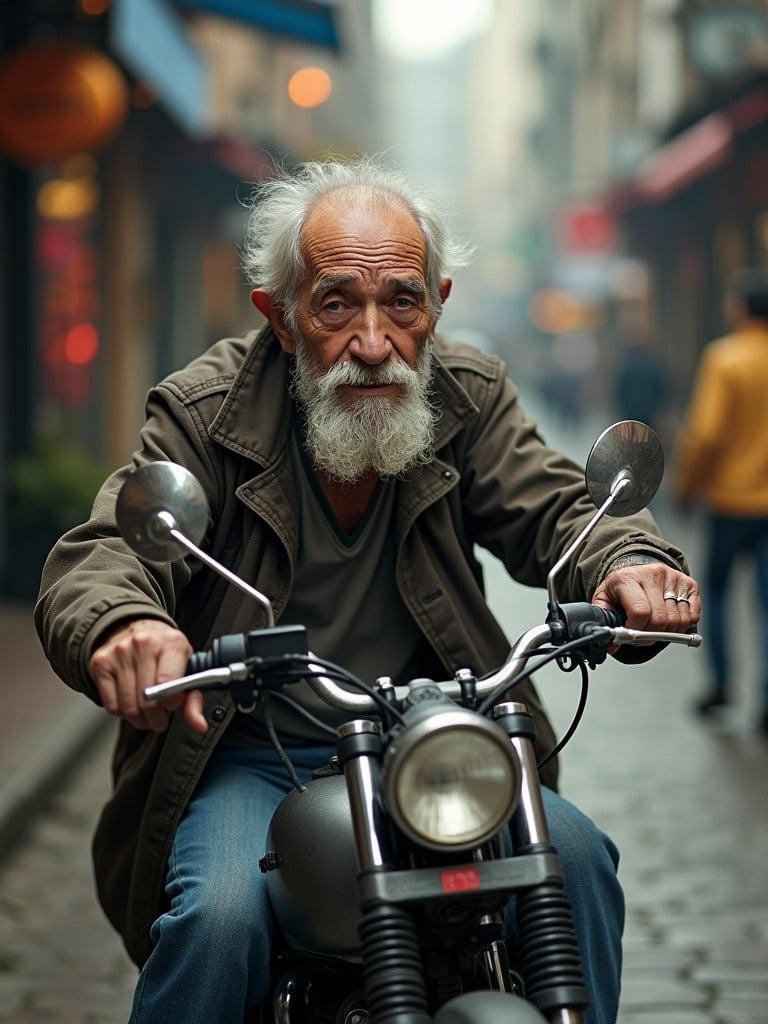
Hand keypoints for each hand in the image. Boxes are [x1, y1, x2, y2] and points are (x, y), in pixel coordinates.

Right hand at [89, 619, 206, 732]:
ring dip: (139, 719)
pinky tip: (130, 701)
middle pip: (147, 701)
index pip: (167, 684)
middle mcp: (143, 644)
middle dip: (156, 719)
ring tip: (146, 712)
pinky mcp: (100, 663)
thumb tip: (198, 725)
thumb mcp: (186, 668)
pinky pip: (111, 705)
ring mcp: (119, 653)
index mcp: (171, 643)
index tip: (173, 704)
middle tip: (160, 718)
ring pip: (128, 707)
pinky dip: (122, 712)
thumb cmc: (164, 652)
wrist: (135, 628)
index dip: (171, 703)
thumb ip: (194, 698)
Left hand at [591, 562, 700, 637]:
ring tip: (654, 627)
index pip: (640, 612)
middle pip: (660, 619)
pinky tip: (668, 621)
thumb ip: (605, 622)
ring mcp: (673, 578)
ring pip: (678, 620)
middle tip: (643, 634)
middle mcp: (652, 574)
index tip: (630, 634)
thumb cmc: (621, 589)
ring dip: (667, 632)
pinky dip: (682, 626)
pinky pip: (693, 616)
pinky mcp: (689, 584)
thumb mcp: (604, 601)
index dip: (636, 630)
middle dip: (651, 635)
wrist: (636, 573)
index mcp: (627, 578)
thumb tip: (612, 645)